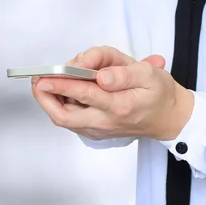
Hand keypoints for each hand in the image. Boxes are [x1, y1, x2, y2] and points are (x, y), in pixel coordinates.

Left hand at [31, 46, 193, 140]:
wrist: (168, 118)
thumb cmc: (158, 93)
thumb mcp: (149, 74)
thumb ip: (123, 73)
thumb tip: (100, 75)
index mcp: (120, 105)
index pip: (85, 94)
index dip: (61, 84)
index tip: (44, 76)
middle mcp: (106, 122)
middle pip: (65, 116)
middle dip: (45, 98)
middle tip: (37, 80)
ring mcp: (98, 129)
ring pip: (64, 118)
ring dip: (51, 100)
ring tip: (48, 79)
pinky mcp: (95, 131)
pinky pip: (71, 119)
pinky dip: (61, 104)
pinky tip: (61, 89)